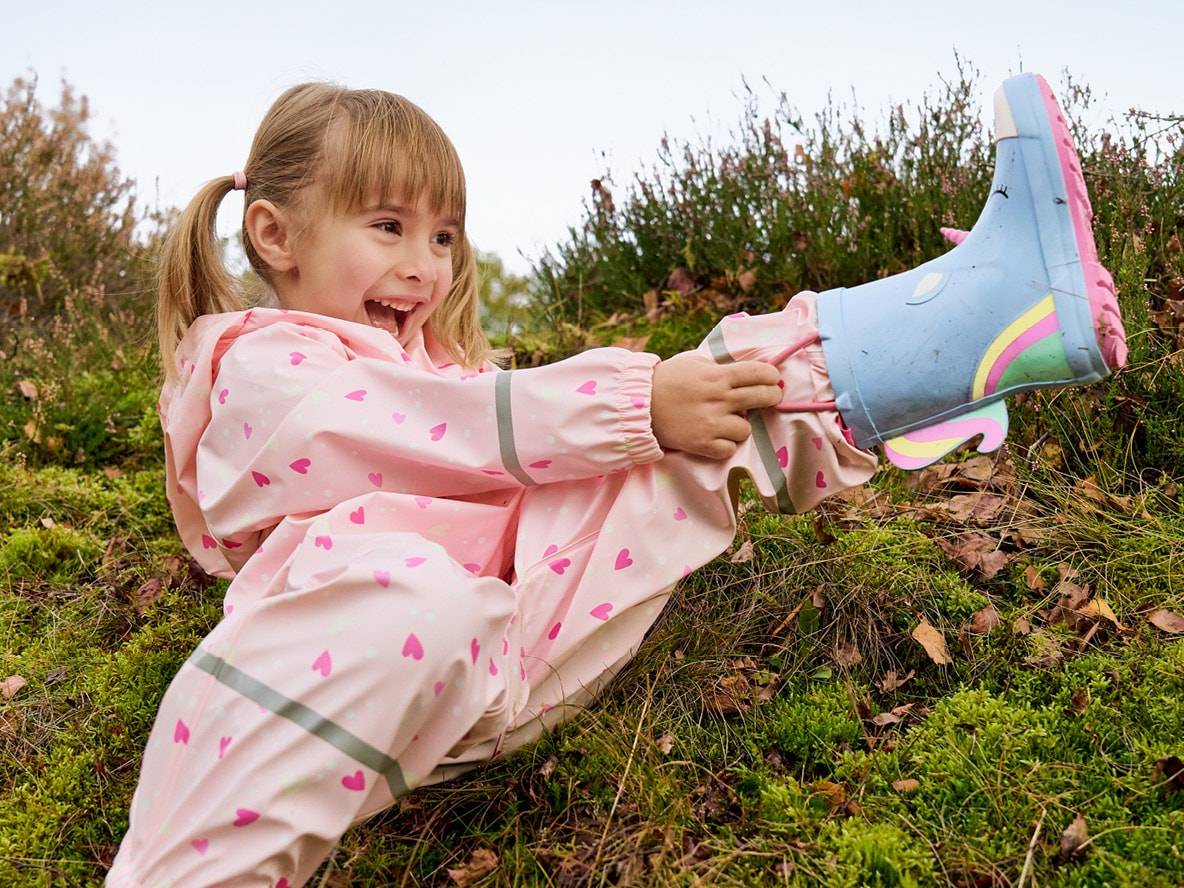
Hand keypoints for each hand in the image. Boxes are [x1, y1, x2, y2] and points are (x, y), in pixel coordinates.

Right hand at [650, 353, 782, 458]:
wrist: (638, 405)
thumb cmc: (666, 380)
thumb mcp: (693, 364)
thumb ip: (719, 369)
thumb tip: (746, 374)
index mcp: (717, 376)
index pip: (759, 373)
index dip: (772, 376)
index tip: (773, 379)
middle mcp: (718, 400)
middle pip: (763, 397)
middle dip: (772, 396)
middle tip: (770, 397)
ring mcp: (711, 424)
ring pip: (746, 429)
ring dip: (740, 425)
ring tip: (727, 421)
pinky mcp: (702, 444)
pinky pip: (729, 449)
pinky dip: (724, 444)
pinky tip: (715, 437)